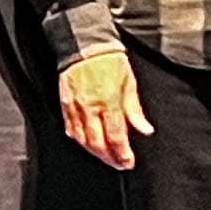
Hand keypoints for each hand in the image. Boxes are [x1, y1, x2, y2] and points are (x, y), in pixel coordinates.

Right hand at [57, 48, 150, 171]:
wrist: (85, 45)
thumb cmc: (109, 61)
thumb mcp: (129, 83)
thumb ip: (135, 110)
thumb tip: (145, 130)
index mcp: (109, 102)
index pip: (116, 136)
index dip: (122, 153)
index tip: (128, 162)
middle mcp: (90, 107)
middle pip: (98, 143)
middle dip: (109, 158)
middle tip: (119, 164)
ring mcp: (75, 107)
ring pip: (82, 139)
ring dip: (95, 152)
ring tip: (106, 157)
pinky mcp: (65, 104)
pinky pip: (70, 129)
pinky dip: (79, 140)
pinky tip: (87, 144)